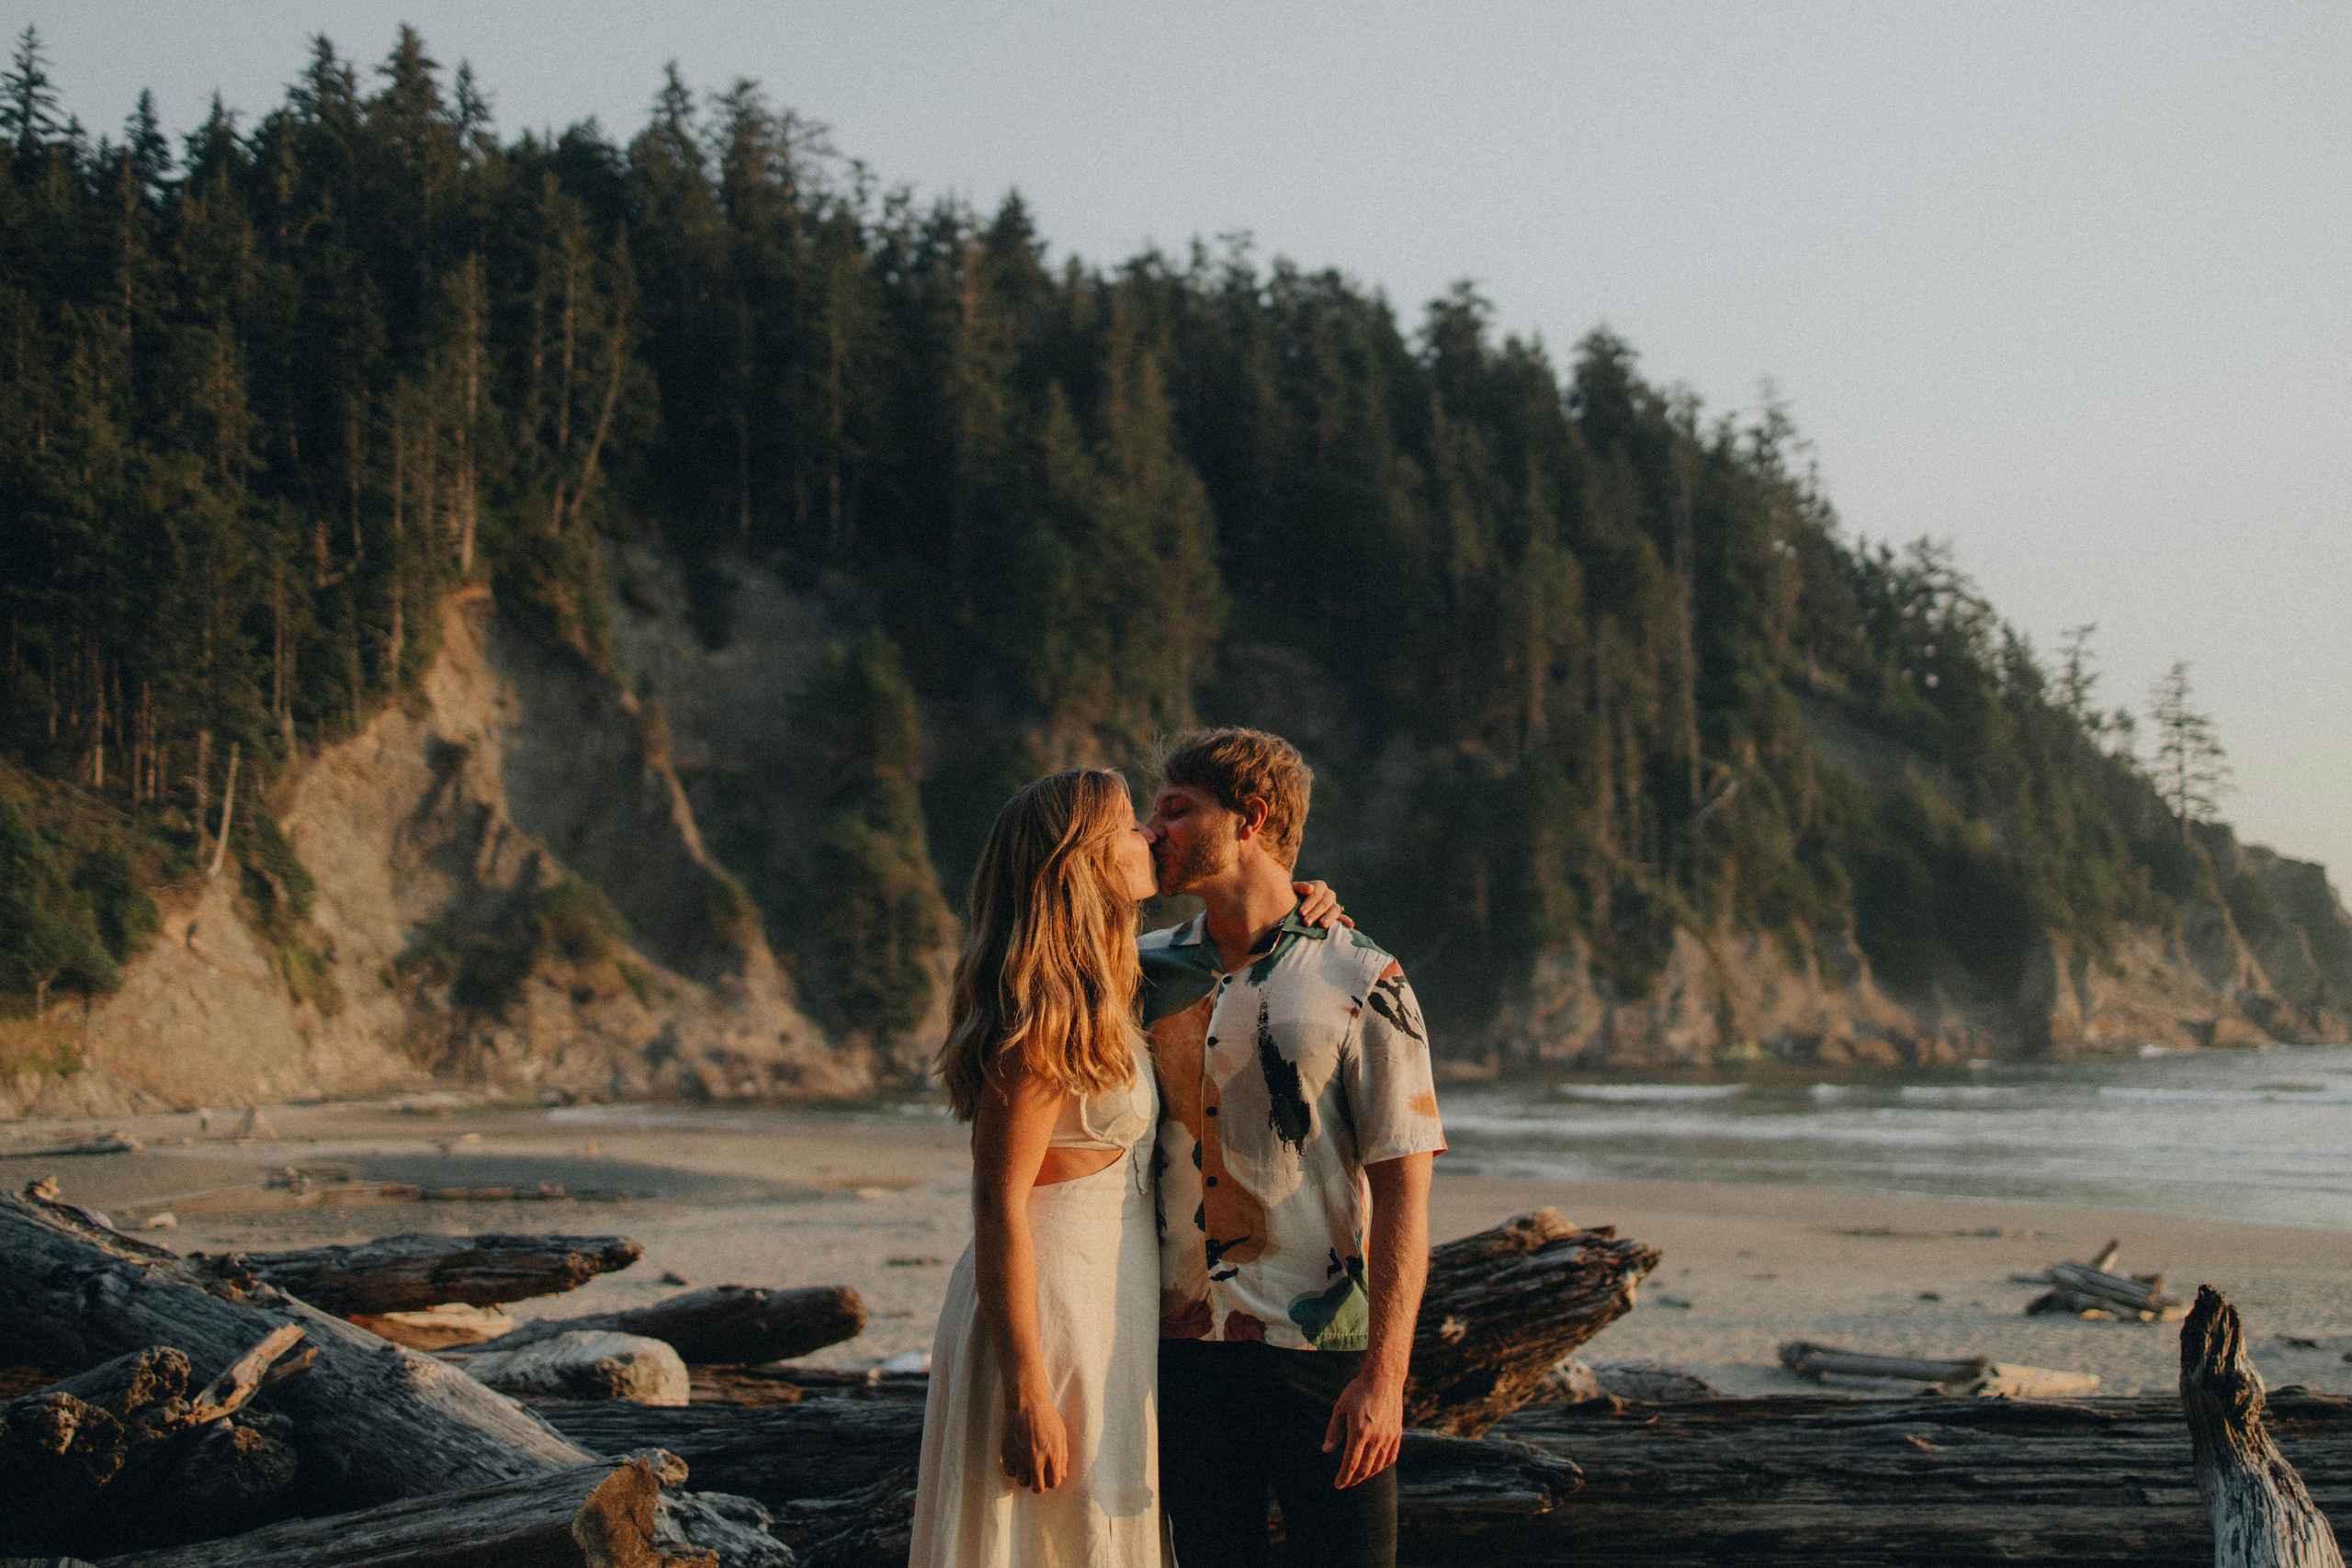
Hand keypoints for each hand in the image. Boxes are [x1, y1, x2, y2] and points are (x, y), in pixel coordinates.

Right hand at [1001, 1387, 1069, 1492]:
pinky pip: (1010, 1472)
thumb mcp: (1061, 1434)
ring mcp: (1019, 1457)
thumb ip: (1062, 1457)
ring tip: (1027, 1465)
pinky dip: (1014, 1469)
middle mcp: (1036, 1460)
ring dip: (1026, 1477)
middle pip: (1037, 1488)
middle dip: (1039, 1485)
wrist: (1025, 1402)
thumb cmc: (1046, 1416)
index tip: (1050, 1474)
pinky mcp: (1006, 1453)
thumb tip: (1063, 1475)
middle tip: (1038, 1475)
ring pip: (1022, 1482)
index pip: (1054, 1483)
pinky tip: (1018, 1459)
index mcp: (1052, 1455)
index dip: (1052, 1481)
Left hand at [1292, 879, 1355, 929]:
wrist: (1293, 903)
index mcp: (1319, 886)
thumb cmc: (1292, 895)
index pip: (1317, 893)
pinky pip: (1342, 917)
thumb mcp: (1293, 889)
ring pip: (1335, 910)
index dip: (1309, 903)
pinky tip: (1350, 925)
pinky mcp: (1335, 915)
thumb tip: (1310, 889)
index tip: (1301, 912)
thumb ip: (1300, 887)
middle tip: (1306, 922)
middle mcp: (1328, 894)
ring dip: (1329, 917)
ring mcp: (1333, 905)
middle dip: (1316, 913)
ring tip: (1322, 925)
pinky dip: (1347, 921)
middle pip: (1325, 902)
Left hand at [1322, 1367, 1403, 1487]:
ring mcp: (1388, 1436)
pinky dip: (1382, 1465)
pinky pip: (1391, 1456)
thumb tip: (1326, 1450)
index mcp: (1359, 1432)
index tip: (1338, 1485)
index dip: (1344, 1478)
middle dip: (1354, 1479)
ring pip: (1378, 1465)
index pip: (1351, 1464)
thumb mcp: (1340, 1408)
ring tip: (1358, 1477)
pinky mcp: (1397, 1433)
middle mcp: (1375, 1437)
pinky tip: (1375, 1466)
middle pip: (1365, 1469)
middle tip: (1346, 1483)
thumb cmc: (1358, 1391)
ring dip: (1367, 1475)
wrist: (1383, 1378)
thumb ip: (1333, 1431)